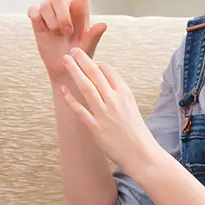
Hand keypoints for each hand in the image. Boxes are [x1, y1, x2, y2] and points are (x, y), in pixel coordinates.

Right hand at [28, 0, 106, 81]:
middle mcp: (65, 8)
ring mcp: (50, 13)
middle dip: (61, 15)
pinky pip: (33, 11)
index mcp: (81, 9)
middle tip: (66, 32)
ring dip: (51, 21)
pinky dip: (36, 20)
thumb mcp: (89, 48)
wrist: (64, 67)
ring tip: (56, 35)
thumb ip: (94, 36)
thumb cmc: (80, 56)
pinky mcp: (37, 20)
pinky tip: (42, 29)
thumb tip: (103, 25)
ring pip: (45, 5)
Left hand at [58, 48, 161, 175]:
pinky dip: (70, 98)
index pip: (109, 71)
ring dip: (74, 71)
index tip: (88, 60)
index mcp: (125, 94)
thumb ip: (118, 94)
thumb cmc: (136, 132)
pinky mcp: (95, 128)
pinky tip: (62, 89)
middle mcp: (114, 101)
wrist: (142, 155)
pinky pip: (79, 110)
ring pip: (86, 87)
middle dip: (83, 60)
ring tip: (65, 60)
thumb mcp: (131, 106)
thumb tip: (104, 81)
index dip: (97, 64)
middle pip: (95, 74)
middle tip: (74, 50)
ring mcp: (104, 114)